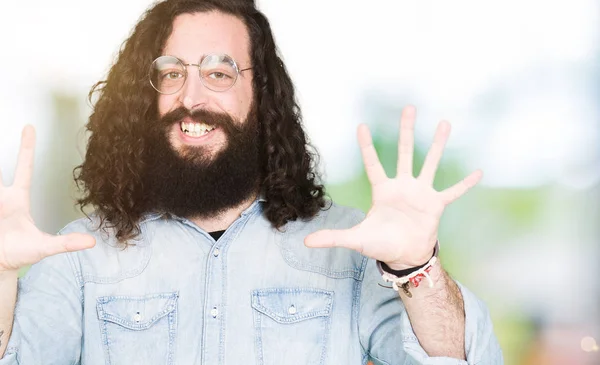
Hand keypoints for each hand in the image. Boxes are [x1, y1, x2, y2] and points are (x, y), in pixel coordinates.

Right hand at [0, 126, 95, 272]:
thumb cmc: (19, 255)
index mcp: (17, 199)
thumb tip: (92, 243)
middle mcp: (1, 197)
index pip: (24, 168)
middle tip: (6, 134)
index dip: (26, 148)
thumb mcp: (44, 248)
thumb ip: (66, 244)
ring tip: (3, 212)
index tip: (29, 128)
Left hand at [304, 106, 481, 269]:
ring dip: (437, 144)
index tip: (361, 126)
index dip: (367, 147)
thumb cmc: (380, 244)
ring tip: (444, 123)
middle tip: (409, 107)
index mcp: (382, 191)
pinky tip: (478, 172)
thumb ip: (333, 238)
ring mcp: (420, 193)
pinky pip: (453, 192)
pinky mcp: (436, 205)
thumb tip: (305, 242)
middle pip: (404, 152)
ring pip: (430, 163)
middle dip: (406, 131)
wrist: (403, 256)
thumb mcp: (356, 240)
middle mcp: (402, 186)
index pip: (373, 164)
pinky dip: (464, 184)